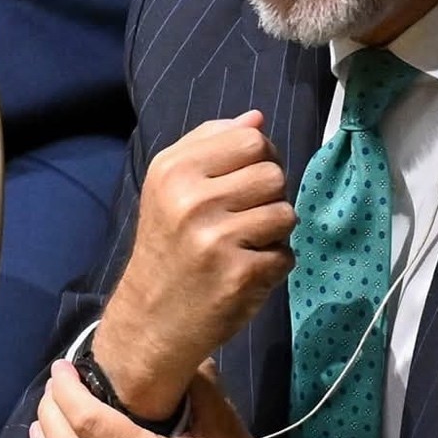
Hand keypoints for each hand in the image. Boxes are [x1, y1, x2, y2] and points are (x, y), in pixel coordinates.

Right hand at [94, 111, 294, 418]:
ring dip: (275, 233)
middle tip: (244, 219)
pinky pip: (285, 255)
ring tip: (245, 246)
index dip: (261, 159)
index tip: (246, 182)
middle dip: (269, 196)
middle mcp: (190, 198)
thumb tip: (257, 117)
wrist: (151, 319)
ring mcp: (215, 238)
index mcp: (173, 169)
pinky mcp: (238, 274)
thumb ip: (211, 145)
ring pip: (286, 213)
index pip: (251, 139)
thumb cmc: (167, 246)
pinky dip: (273, 266)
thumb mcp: (171, 187)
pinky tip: (245, 273)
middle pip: (274, 173)